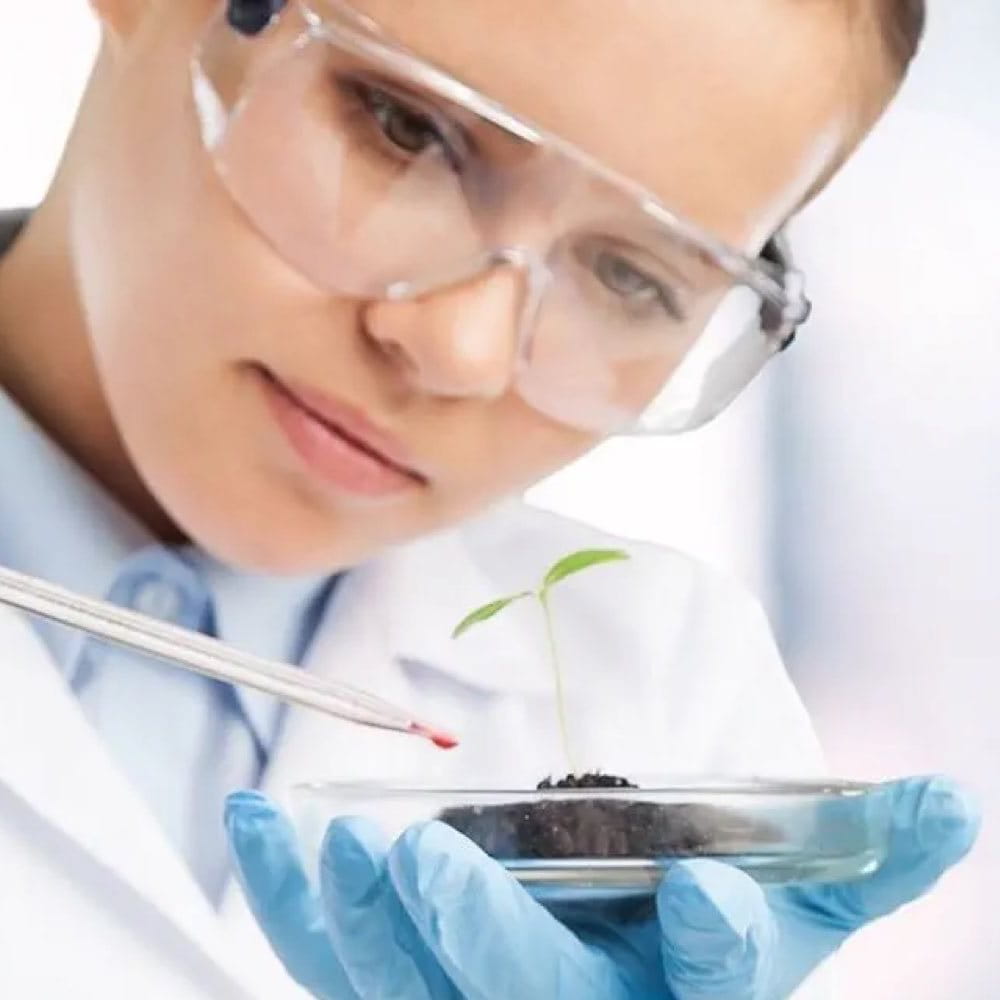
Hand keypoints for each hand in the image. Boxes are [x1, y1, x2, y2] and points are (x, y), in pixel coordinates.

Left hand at [224, 777, 977, 998]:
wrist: (610, 932)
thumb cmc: (697, 911)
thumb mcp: (790, 883)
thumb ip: (859, 849)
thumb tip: (950, 804)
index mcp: (686, 992)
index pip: (716, 990)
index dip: (717, 946)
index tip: (701, 895)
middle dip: (483, 938)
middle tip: (430, 856)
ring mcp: (474, 999)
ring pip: (408, 984)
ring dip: (366, 914)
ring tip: (345, 835)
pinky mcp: (396, 978)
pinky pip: (329, 953)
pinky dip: (291, 890)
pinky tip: (268, 820)